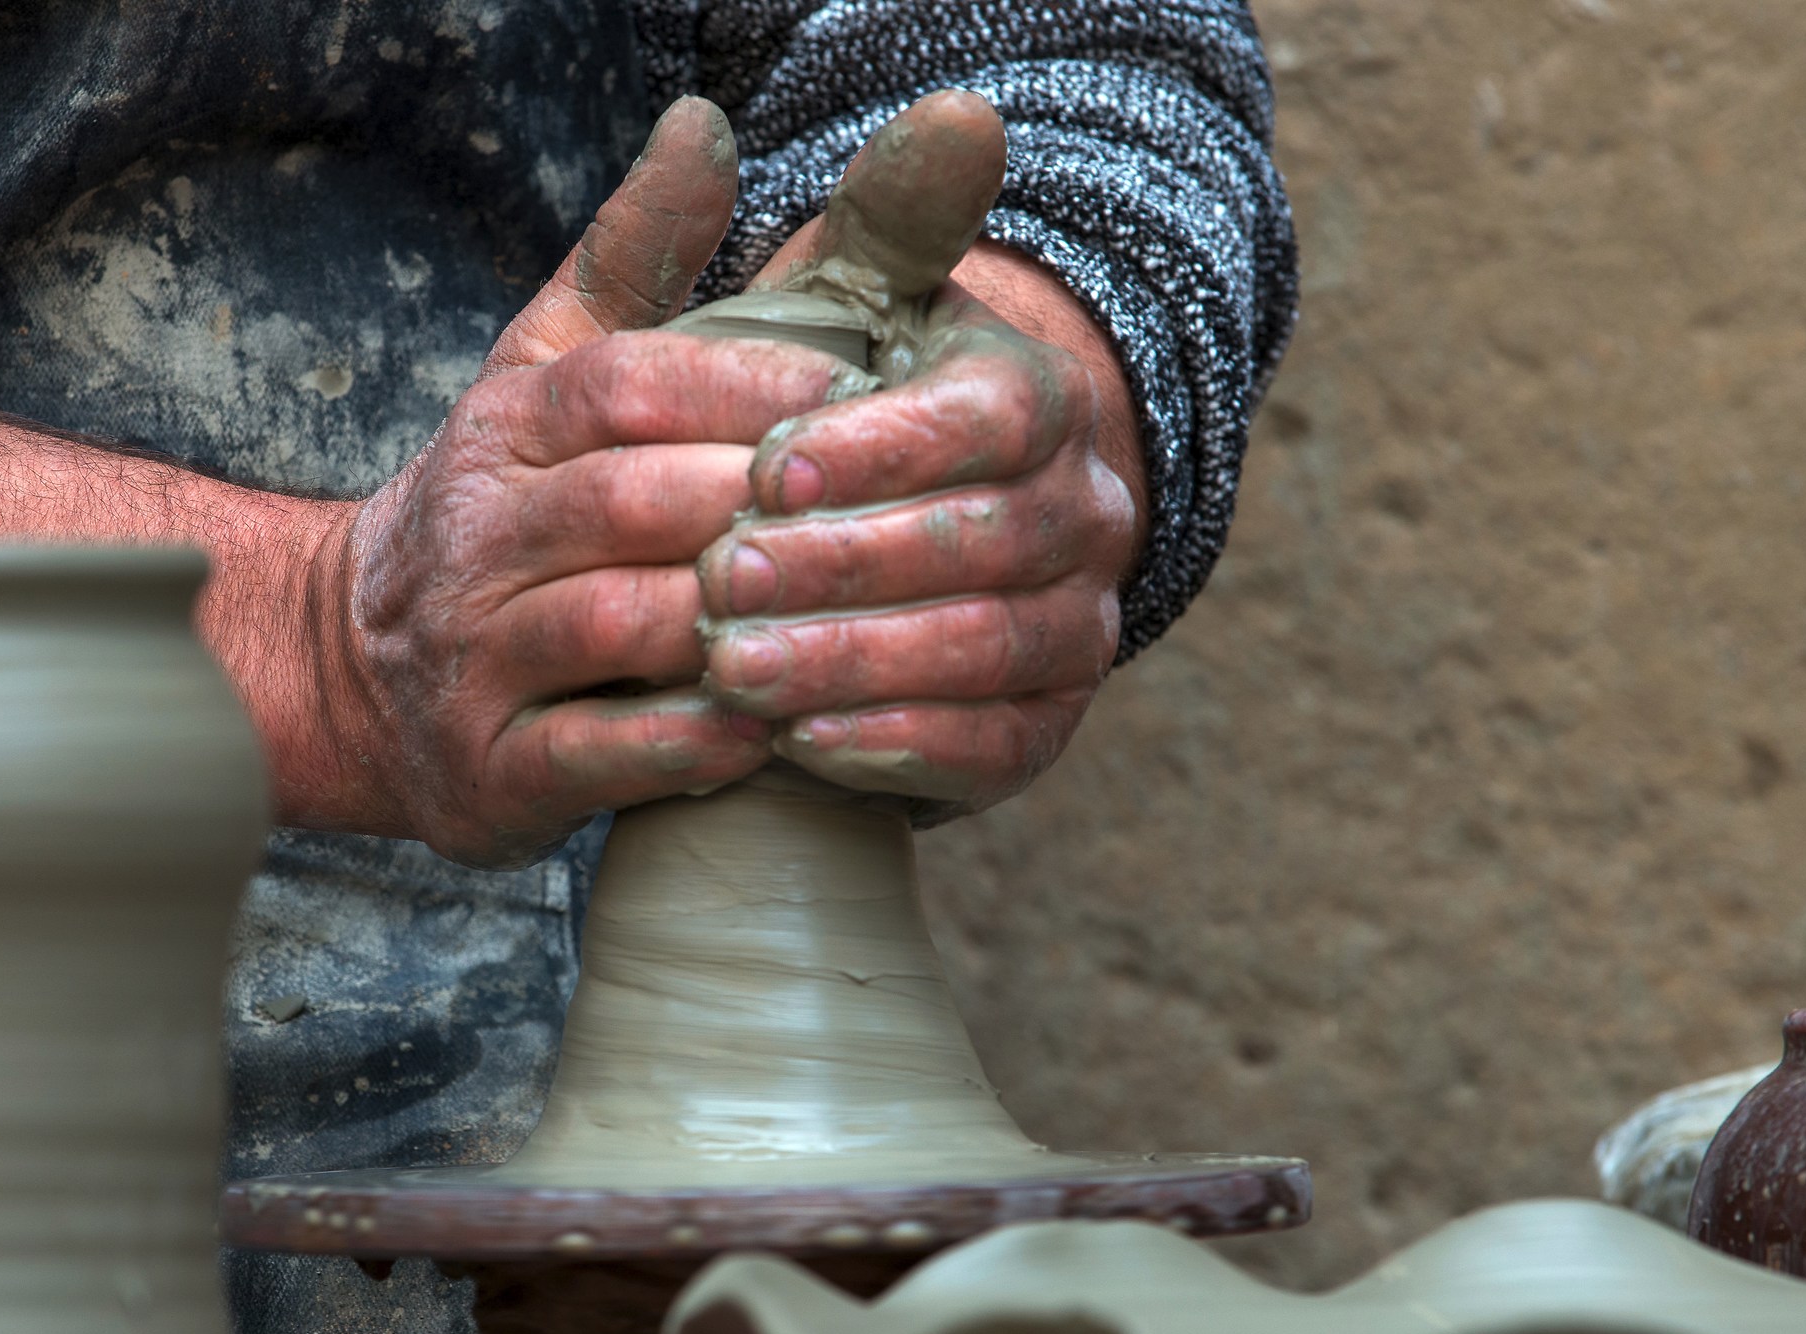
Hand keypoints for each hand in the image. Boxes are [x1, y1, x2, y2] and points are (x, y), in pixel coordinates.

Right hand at [308, 99, 859, 866]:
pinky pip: (598, 754)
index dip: (752, 385)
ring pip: (622, 626)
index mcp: (508, 425)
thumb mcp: (546, 366)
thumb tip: (706, 120)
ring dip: (740, 626)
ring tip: (848, 622)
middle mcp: (479, 533)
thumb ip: (634, 251)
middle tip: (891, 516)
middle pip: (636, 500)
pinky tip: (767, 730)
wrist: (356, 668)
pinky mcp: (489, 770)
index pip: (631, 384)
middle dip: (763, 507)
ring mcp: (475, 657)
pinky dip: (687, 745)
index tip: (864, 392)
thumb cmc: (504, 506)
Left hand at [694, 94, 1147, 816]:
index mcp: (1042, 400)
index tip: (765, 465)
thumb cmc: (841, 409)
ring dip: (856, 664)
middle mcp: (1086, 514)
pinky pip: (989, 749)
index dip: (881, 447)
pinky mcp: (1040, 729)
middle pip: (987, 545)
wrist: (888, 540)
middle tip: (719, 580)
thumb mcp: (855, 301)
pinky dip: (894, 747)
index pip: (991, 419)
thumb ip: (889, 215)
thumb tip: (961, 111)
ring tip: (734, 669)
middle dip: (846, 565)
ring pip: (987, 651)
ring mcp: (1075, 630)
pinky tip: (799, 743)